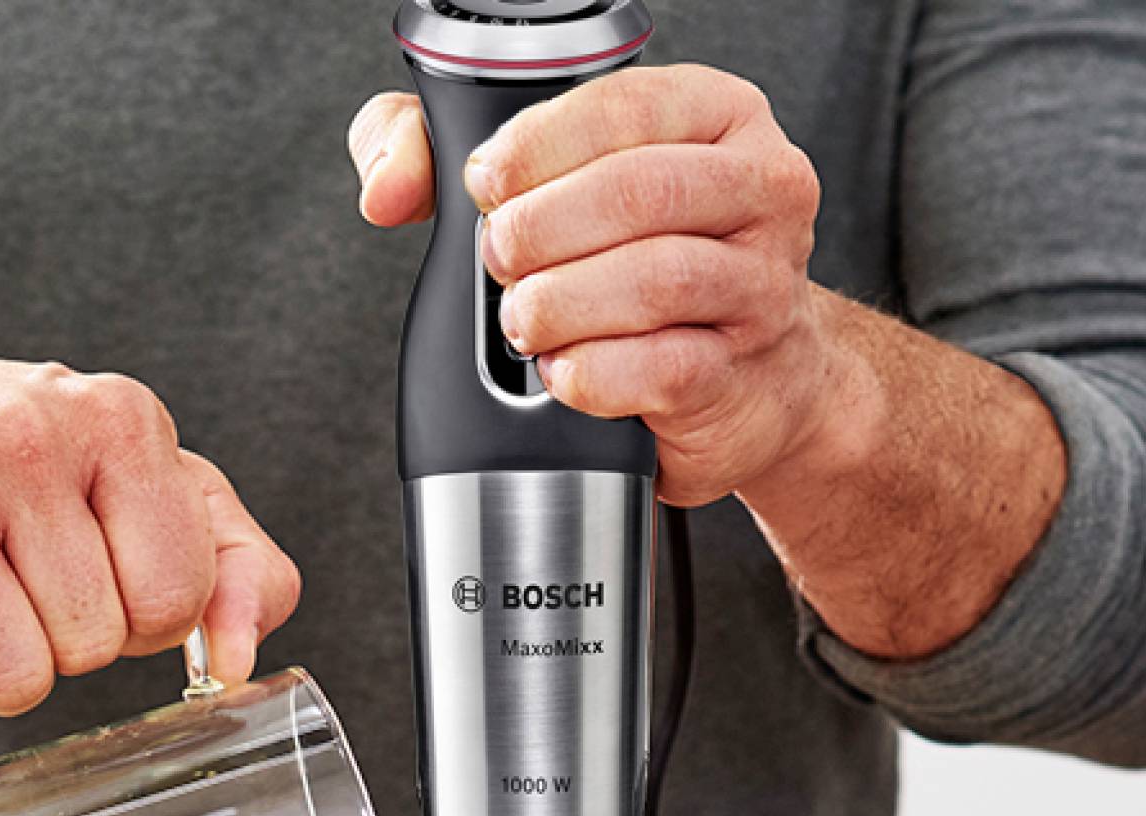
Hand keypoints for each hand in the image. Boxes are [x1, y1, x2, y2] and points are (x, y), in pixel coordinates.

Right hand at [0, 331, 299, 746]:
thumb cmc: (7, 467)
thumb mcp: (136, 481)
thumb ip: (229, 561)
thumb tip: (241, 661)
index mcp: (118, 419)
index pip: (175, 597)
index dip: (139, 616)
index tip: (96, 577)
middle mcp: (26, 440)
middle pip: (94, 646)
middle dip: (62, 643)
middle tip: (15, 586)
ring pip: (16, 681)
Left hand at [349, 66, 830, 508]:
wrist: (742, 378)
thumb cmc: (634, 267)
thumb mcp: (551, 187)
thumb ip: (444, 155)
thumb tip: (387, 187)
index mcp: (714, 117)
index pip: (625, 106)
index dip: (537, 147)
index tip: (484, 186)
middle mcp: (756, 189)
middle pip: (637, 193)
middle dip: (541, 232)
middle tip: (498, 263)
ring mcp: (758, 284)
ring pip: (655, 280)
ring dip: (562, 306)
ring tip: (522, 322)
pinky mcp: (735, 374)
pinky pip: (664, 368)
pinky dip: (593, 375)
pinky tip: (560, 373)